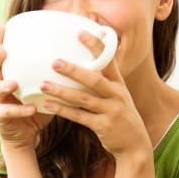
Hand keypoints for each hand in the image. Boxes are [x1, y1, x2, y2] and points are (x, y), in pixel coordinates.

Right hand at [0, 24, 52, 149]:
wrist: (27, 136)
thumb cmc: (38, 108)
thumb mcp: (47, 89)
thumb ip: (55, 75)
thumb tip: (80, 57)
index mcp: (13, 75)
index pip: (4, 55)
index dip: (0, 40)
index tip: (3, 25)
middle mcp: (3, 86)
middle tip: (3, 50)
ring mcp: (0, 102)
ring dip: (5, 85)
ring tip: (14, 83)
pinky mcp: (2, 119)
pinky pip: (9, 113)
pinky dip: (20, 111)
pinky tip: (31, 109)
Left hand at [39, 31, 150, 158]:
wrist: (135, 145)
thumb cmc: (120, 117)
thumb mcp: (118, 96)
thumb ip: (103, 83)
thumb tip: (80, 66)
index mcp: (119, 84)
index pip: (108, 61)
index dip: (96, 46)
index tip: (81, 32)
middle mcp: (117, 95)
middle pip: (94, 79)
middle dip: (73, 70)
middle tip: (54, 61)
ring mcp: (111, 111)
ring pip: (83, 99)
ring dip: (62, 91)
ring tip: (43, 84)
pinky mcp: (103, 126)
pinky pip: (79, 117)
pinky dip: (63, 110)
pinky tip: (47, 105)